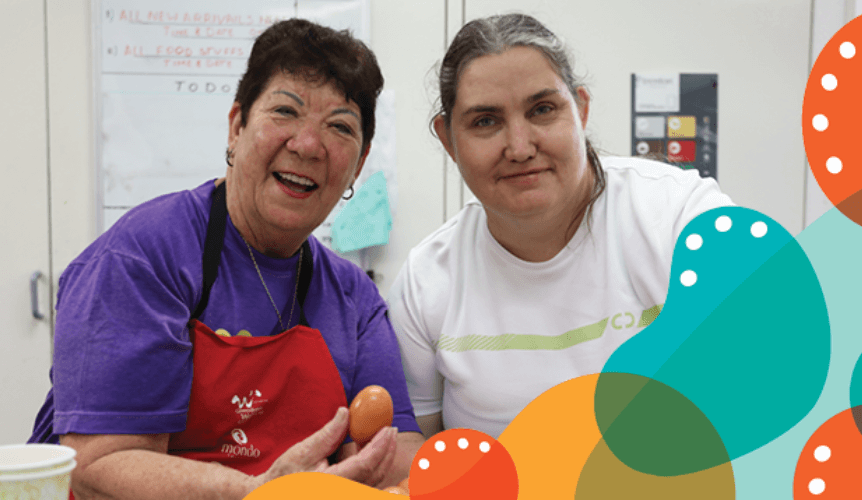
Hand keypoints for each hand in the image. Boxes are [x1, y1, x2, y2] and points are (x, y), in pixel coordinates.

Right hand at [249, 407, 397, 490]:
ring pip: (373, 480)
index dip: (379, 446)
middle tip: (390, 429)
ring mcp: (345, 494)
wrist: (271, 494)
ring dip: (382, 458)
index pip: (364, 465)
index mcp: (331, 483)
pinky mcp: (345, 493)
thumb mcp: (302, 451)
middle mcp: (342, 492)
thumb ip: (328, 434)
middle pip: (375, 474)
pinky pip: (366, 483)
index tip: (387, 429)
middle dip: (386, 451)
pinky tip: (369, 451)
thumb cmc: (283, 476)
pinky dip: (373, 466)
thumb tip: (345, 413)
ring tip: (382, 437)